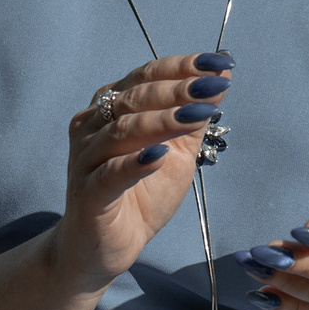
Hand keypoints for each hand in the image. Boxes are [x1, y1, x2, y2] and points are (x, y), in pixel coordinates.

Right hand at [50, 56, 220, 292]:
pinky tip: (159, 155)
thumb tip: (222, 75)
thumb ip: (195, 115)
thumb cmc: (139, 194)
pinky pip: (110, 173)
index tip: (219, 62)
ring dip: (163, 119)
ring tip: (199, 113)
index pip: (146, 76)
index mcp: (111, 109)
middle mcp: (93, 126)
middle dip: (178, 90)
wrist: (105, 248)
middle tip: (213, 86)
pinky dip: (135, 162)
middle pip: (135, 98)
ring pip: (123, 130)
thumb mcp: (177, 151)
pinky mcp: (87, 194)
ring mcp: (86, 159)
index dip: (183, 67)